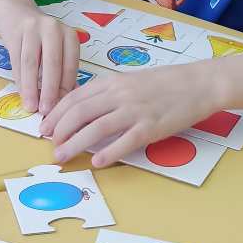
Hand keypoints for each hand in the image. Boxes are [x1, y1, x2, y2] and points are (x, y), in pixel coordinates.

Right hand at [1, 6, 80, 114]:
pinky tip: (22, 93)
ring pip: (31, 63)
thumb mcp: (56, 50)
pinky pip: (16, 60)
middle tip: (47, 111)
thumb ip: (62, 72)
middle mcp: (53, 28)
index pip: (70, 64)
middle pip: (52, 63)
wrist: (16, 13)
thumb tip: (65, 102)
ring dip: (31, 88)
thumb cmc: (41, 38)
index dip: (66, 88)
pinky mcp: (15, 32)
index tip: (62, 108)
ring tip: (31, 106)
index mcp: (69, 35)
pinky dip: (20, 80)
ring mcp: (32, 28)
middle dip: (49, 90)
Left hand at [40, 61, 218, 167]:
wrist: (198, 84)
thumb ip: (107, 93)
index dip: (56, 114)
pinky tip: (97, 162)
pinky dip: (108, 152)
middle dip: (59, 131)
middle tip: (50, 146)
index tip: (45, 128)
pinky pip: (125, 142)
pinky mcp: (151, 127)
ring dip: (74, 144)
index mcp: (112, 82)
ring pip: (95, 128)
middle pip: (79, 113)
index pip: (74, 97)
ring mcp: (135, 111)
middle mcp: (120, 94)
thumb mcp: (130, 80)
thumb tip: (82, 111)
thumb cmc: (164, 83)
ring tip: (62, 157)